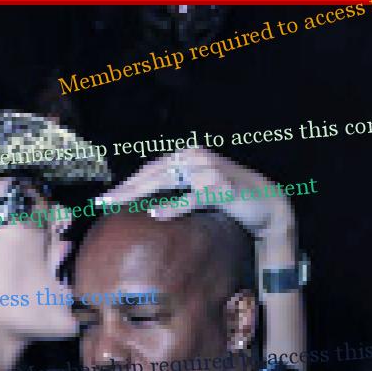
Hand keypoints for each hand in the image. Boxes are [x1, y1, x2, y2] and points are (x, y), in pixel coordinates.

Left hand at [98, 150, 296, 249]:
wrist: (269, 204)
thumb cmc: (231, 199)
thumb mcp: (200, 190)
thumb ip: (178, 190)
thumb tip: (148, 202)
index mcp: (190, 156)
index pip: (152, 169)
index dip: (128, 182)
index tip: (106, 197)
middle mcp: (197, 158)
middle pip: (154, 173)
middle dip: (126, 187)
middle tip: (102, 201)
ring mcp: (209, 171)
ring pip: (167, 181)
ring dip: (139, 193)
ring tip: (117, 203)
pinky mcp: (221, 188)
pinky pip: (192, 197)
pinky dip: (173, 206)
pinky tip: (155, 214)